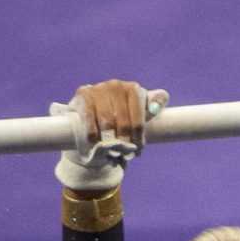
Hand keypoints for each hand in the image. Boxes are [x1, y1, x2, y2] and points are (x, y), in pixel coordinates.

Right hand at [52, 79, 167, 186]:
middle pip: (123, 122)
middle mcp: (116, 85)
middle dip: (125, 142)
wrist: (94, 110)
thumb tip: (155, 109)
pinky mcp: (84, 94)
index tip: (137, 149)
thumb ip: (155, 104)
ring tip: (112, 152)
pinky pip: (90, 119)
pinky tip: (96, 144)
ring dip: (110, 141)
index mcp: (133, 89)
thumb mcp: (141, 109)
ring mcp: (99, 88)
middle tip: (125, 155)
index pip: (139, 119)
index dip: (138, 138)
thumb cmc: (123, 113)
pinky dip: (94, 135)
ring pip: (107, 123)